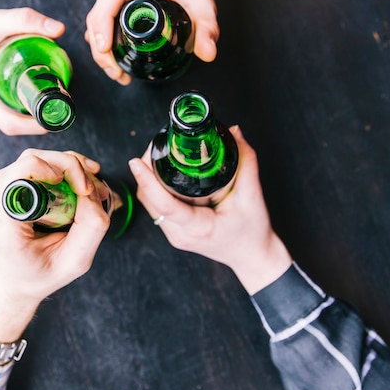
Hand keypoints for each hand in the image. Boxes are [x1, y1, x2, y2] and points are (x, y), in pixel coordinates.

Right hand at [0, 0, 65, 134]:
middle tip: (61, 104)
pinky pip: (3, 114)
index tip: (56, 118)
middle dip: (38, 118)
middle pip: (12, 124)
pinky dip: (20, 110)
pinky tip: (36, 98)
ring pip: (8, 119)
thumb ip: (27, 20)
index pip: (9, 123)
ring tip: (52, 100)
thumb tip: (60, 29)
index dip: (35, 126)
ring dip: (30, 114)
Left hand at [0, 149, 109, 341]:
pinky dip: (64, 169)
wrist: (15, 282)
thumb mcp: (75, 262)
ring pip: (36, 158)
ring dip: (69, 166)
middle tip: (91, 189)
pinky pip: (38, 166)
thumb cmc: (41, 275)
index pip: (13, 179)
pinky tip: (81, 184)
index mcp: (6, 228)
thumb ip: (91, 229)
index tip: (76, 188)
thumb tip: (94, 193)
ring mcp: (3, 194)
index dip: (45, 170)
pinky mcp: (14, 188)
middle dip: (67, 165)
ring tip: (91, 188)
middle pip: (29, 161)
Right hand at [85, 0, 224, 84]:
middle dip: (101, 46)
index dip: (104, 20)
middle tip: (115, 72)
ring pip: (96, 18)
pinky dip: (103, 42)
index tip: (105, 47)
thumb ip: (208, 30)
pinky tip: (114, 62)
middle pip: (99, 11)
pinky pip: (101, 21)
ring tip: (116, 73)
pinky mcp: (114, 1)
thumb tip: (208, 54)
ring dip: (100, 48)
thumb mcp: (205, 7)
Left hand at [128, 125, 292, 293]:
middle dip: (146, 171)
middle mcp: (180, 233)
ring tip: (162, 155)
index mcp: (198, 227)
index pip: (165, 204)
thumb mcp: (253, 196)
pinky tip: (168, 172)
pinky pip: (157, 207)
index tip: (135, 161)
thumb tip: (234, 133)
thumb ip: (246, 162)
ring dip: (150, 179)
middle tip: (156, 146)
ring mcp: (175, 234)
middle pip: (150, 199)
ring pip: (150, 203)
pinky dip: (157, 188)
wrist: (253, 257)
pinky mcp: (174, 231)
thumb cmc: (253, 232)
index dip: (147, 180)